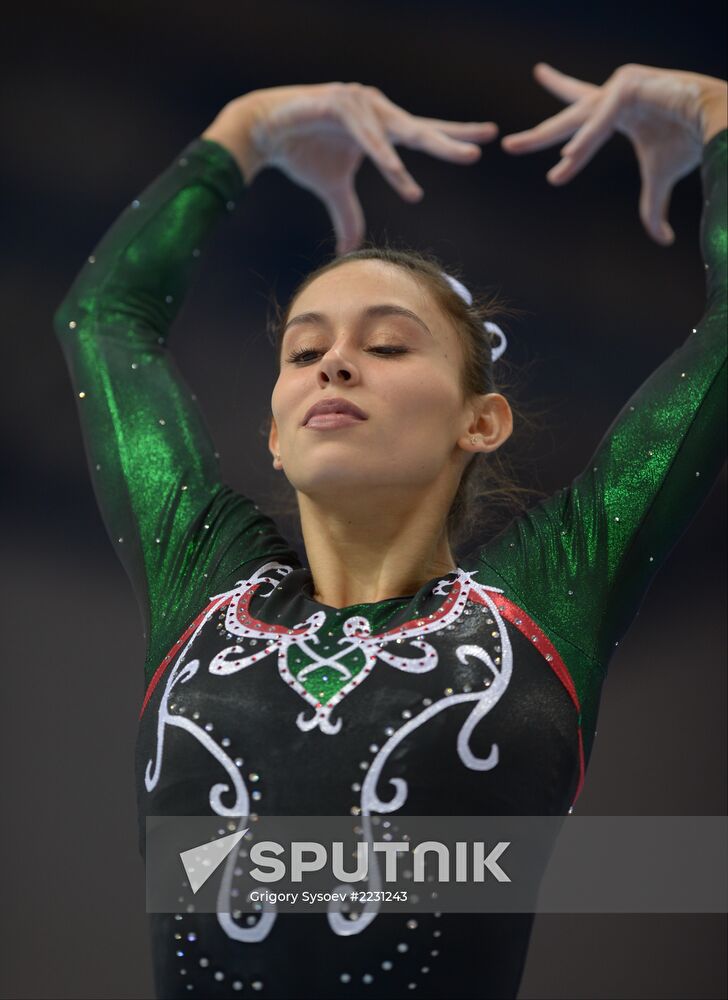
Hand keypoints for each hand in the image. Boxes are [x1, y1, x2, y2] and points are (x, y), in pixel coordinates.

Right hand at [203, 83, 497, 252]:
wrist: (265, 132)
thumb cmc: (302, 153)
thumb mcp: (332, 190)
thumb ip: (348, 214)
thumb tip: (350, 251)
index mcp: (380, 126)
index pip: (423, 131)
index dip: (452, 136)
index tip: (485, 140)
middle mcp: (375, 110)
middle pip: (420, 128)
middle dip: (453, 136)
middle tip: (487, 140)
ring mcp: (358, 103)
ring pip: (398, 132)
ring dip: (430, 146)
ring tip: (462, 158)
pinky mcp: (338, 102)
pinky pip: (368, 135)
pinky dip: (385, 156)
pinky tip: (404, 176)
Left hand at [502, 63, 727, 244]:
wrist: (714, 123)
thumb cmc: (688, 142)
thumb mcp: (659, 179)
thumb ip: (651, 207)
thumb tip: (661, 240)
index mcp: (618, 112)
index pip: (579, 117)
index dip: (558, 139)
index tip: (547, 168)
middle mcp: (614, 96)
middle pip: (568, 116)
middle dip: (538, 134)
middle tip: (507, 146)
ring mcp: (619, 87)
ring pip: (579, 122)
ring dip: (549, 139)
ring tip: (520, 152)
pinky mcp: (628, 84)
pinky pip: (599, 119)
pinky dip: (583, 140)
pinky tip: (565, 160)